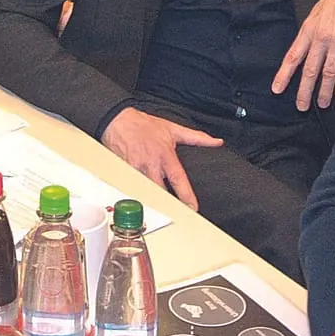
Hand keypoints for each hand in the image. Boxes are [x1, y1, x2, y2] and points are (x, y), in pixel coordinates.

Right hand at [101, 108, 223, 209]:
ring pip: (146, 191)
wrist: (118, 120)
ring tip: (159, 212)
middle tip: (177, 215)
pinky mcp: (124, 172)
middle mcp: (151, 163)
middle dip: (168, 204)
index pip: (178, 179)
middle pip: (161, 191)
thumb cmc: (144, 125)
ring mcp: (136, 169)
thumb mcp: (173, 129)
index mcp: (165, 155)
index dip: (186, 195)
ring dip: (153, 200)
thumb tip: (216, 142)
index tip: (193, 208)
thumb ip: (197, 138)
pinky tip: (140, 199)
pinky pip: (132, 187)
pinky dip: (137, 193)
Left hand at [272, 0, 334, 109]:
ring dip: (324, 91)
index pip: (292, 57)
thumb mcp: (317, 12)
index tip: (277, 89)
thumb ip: (310, 32)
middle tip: (301, 106)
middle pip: (310, 70)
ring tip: (322, 104)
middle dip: (304, 91)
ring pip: (328, 73)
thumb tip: (304, 50)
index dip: (284, 75)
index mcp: (308, 30)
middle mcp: (321, 38)